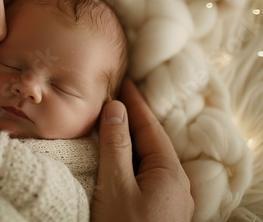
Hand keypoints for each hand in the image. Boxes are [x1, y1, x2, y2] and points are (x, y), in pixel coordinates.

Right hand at [92, 79, 193, 221]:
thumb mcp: (115, 185)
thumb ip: (116, 146)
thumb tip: (116, 109)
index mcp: (169, 172)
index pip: (150, 127)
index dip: (136, 103)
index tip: (125, 81)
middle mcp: (176, 182)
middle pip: (153, 140)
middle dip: (135, 118)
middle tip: (118, 96)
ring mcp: (170, 197)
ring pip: (150, 157)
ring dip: (132, 138)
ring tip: (116, 120)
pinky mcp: (160, 209)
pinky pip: (147, 173)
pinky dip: (133, 157)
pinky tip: (122, 156)